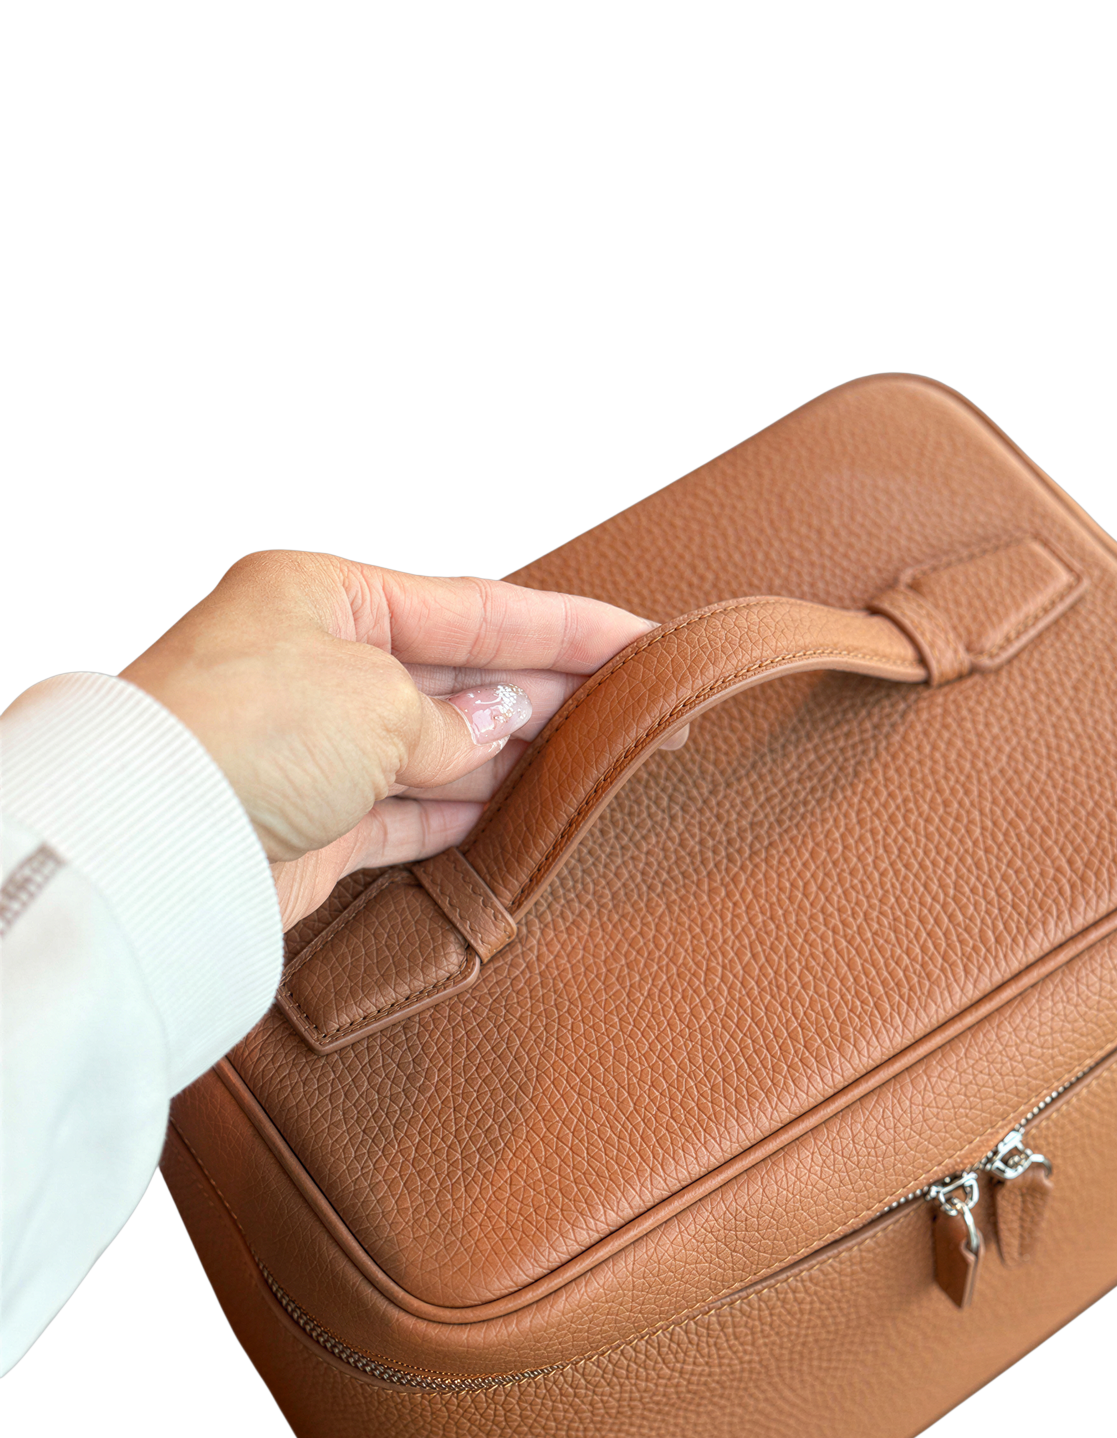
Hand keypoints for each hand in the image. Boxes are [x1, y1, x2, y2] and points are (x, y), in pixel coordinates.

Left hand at [119, 550, 683, 928]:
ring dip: (513, 756)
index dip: (566, 627)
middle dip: (548, 691)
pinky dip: (465, 815)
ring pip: (441, 746)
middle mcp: (318, 661)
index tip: (639, 640)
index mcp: (326, 593)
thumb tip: (504, 725)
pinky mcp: (312, 824)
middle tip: (635, 709)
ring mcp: (314, 745)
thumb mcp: (380, 700)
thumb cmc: (248, 732)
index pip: (475, 607)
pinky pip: (410, 813)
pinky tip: (518, 813)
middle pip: (461, 673)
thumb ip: (458, 717)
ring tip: (592, 763)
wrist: (154, 844)